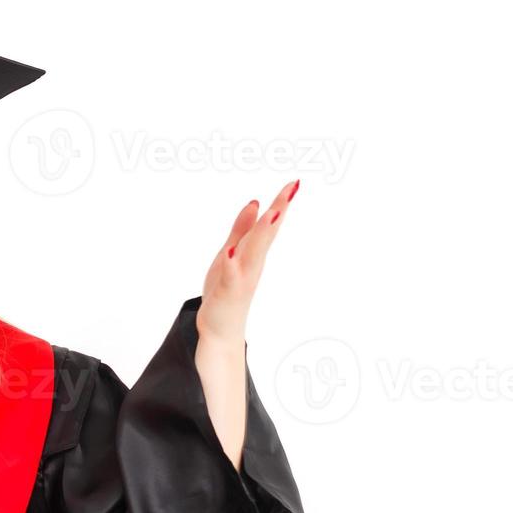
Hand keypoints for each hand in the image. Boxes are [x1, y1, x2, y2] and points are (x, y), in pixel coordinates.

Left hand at [197, 178, 299, 343]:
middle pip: (266, 234)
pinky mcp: (227, 293)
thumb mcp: (231, 252)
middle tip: (291, 190)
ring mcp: (241, 278)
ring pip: (253, 252)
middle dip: (278, 212)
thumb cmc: (225, 290)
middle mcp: (252, 264)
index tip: (294, 182)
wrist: (219, 330)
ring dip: (262, 233)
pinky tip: (229, 252)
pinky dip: (230, 265)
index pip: (269, 224)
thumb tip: (255, 203)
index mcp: (253, 253)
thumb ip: (242, 230)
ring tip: (271, 213)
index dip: (280, 203)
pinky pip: (229, 277)